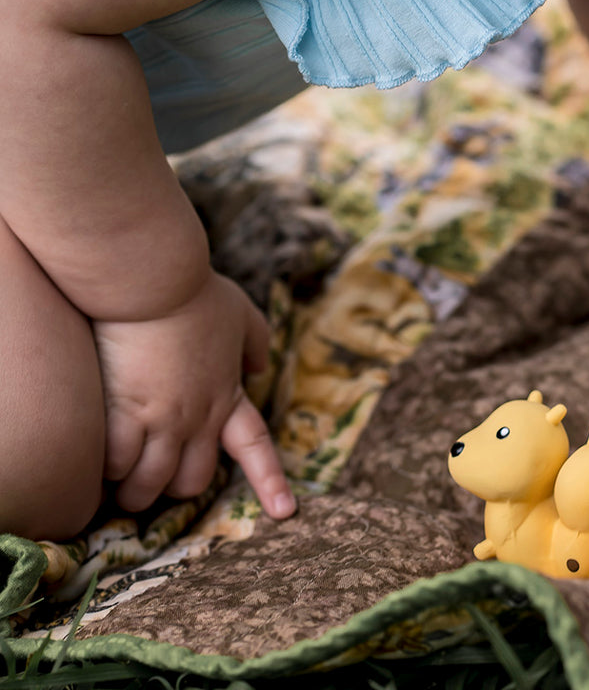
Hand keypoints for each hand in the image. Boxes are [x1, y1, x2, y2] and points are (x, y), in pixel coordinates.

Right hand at [94, 271, 295, 519]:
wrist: (156, 282)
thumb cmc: (196, 293)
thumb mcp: (241, 314)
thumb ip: (254, 342)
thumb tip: (259, 366)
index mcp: (228, 396)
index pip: (255, 448)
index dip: (270, 481)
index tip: (285, 513)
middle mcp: (198, 418)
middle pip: (191, 481)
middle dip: (173, 487)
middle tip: (155, 475)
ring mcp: (161, 420)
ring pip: (147, 486)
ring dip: (132, 490)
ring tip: (118, 482)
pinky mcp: (122, 415)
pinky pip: (113, 467)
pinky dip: (104, 471)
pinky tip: (96, 459)